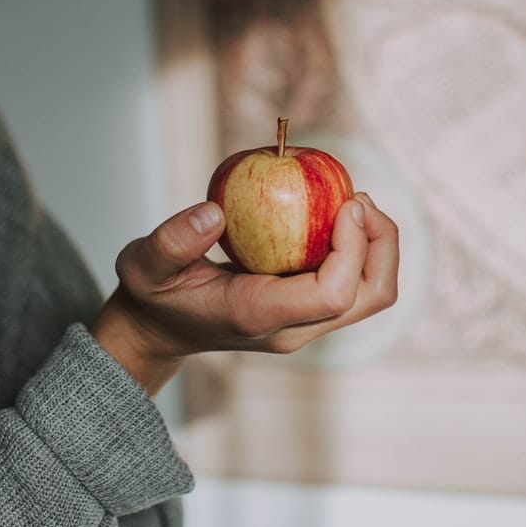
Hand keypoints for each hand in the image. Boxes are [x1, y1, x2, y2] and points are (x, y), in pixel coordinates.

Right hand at [90, 193, 397, 394]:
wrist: (158, 329)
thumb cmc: (153, 294)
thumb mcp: (143, 263)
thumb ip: (171, 240)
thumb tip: (214, 212)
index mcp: (260, 315)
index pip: (334, 294)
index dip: (354, 247)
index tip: (346, 203)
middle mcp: (294, 328)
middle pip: (372, 296)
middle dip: (382, 243)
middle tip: (357, 197)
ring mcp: (305, 325)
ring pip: (372, 293)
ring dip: (376, 245)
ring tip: (352, 202)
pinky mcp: (308, 313)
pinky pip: (355, 283)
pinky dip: (359, 248)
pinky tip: (334, 214)